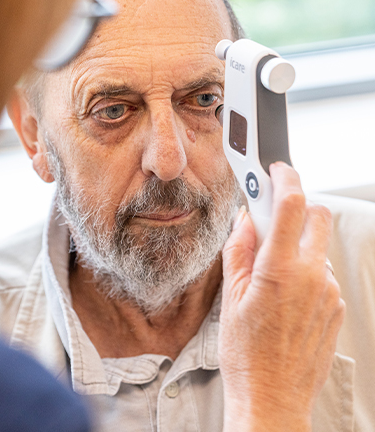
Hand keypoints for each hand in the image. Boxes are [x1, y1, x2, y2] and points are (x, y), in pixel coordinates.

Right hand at [219, 162, 344, 431]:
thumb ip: (239, 250)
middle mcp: (313, 277)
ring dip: (299, 244)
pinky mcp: (336, 308)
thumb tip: (246, 221)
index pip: (293, 206)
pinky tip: (286, 293)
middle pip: (317, 217)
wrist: (272, 397)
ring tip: (273, 270)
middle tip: (272, 220)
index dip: (285, 179)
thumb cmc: (246, 353)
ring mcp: (329, 293)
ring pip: (320, 247)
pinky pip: (325, 273)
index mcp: (281, 270)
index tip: (278, 170)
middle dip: (297, 208)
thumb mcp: (230, 296)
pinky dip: (307, 269)